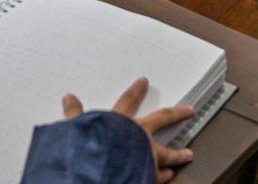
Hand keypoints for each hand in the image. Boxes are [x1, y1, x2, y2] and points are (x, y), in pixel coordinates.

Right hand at [63, 77, 194, 183]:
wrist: (102, 171)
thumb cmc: (93, 149)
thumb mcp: (78, 127)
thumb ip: (74, 114)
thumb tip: (68, 98)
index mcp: (121, 122)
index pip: (129, 100)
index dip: (136, 90)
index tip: (144, 82)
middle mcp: (139, 135)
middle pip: (163, 120)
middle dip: (177, 114)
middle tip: (189, 110)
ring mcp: (147, 155)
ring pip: (168, 153)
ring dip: (179, 154)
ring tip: (188, 154)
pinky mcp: (149, 175)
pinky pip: (160, 175)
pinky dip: (165, 176)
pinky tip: (170, 176)